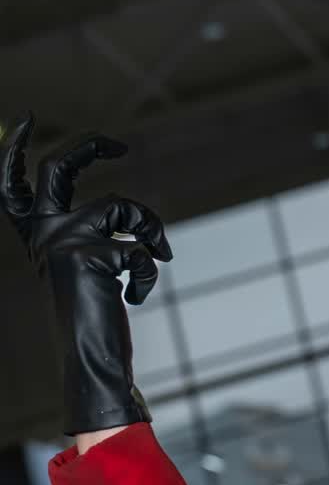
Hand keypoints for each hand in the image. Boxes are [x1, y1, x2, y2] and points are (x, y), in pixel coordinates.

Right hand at [0, 114, 171, 435]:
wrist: (91, 364)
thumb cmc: (93, 321)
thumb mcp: (86, 270)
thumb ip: (93, 239)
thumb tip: (133, 221)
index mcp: (36, 237)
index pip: (11, 187)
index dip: (13, 150)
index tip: (26, 120)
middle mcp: (43, 234)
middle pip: (58, 168)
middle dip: (89, 146)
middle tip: (121, 145)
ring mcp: (64, 242)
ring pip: (123, 207)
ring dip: (151, 228)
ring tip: (158, 256)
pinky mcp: (91, 255)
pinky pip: (140, 245)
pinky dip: (149, 269)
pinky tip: (137, 296)